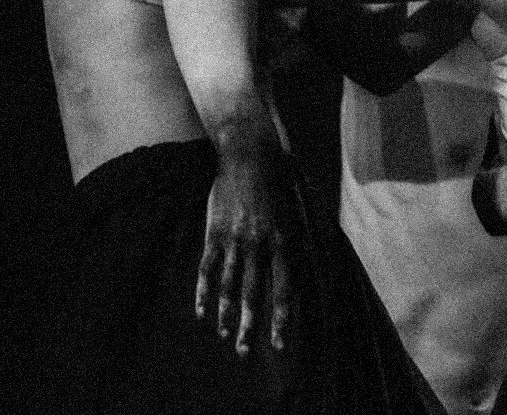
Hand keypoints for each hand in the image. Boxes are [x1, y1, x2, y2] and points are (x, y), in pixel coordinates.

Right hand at [197, 138, 297, 357]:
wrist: (250, 154)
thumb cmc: (279, 182)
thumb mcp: (297, 211)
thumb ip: (296, 241)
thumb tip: (305, 269)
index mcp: (285, 239)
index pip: (285, 287)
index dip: (282, 317)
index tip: (280, 343)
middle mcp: (261, 243)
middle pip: (255, 293)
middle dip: (251, 325)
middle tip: (245, 351)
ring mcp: (235, 239)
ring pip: (230, 285)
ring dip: (227, 314)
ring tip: (225, 337)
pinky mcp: (215, 232)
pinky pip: (208, 268)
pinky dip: (204, 292)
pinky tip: (202, 312)